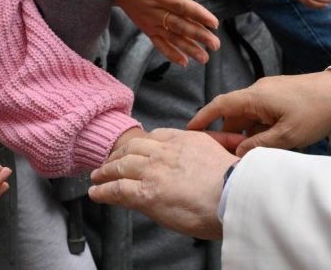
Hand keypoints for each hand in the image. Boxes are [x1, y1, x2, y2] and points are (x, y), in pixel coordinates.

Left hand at [89, 128, 234, 240]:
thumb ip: (219, 143)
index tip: (136, 147)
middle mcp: (165, 152)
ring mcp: (153, 171)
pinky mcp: (146, 193)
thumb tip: (231, 142)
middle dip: (118, 154)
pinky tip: (96, 192)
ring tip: (97, 175)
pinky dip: (103, 190)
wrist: (233, 193)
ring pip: (121, 166)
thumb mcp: (226, 150)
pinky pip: (117, 190)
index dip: (142, 142)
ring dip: (105, 171)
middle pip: (133, 148)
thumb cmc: (235, 180)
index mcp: (184, 140)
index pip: (156, 136)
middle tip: (110, 161)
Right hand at [108, 0, 219, 65]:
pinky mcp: (147, 29)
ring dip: (189, 48)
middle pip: (180, 25)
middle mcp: (155, 11)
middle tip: (216, 45)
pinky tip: (184, 62)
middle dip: (199, 36)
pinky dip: (171, 53)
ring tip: (205, 58)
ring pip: (173, 38)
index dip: (198, 14)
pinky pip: (160, 43)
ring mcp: (151, 22)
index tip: (214, 23)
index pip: (181, 6)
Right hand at [188, 71, 330, 155]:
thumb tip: (237, 154)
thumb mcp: (286, 135)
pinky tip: (264, 145)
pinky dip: (257, 129)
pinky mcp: (281, 97)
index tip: (189, 130)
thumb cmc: (315, 111)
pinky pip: (261, 114)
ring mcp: (270, 93)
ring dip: (245, 134)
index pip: (220, 105)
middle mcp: (258, 91)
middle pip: (233, 113)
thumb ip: (258, 146)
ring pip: (248, 116)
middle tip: (221, 155)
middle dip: (226, 134)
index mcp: (255, 97)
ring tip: (245, 155)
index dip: (203, 118)